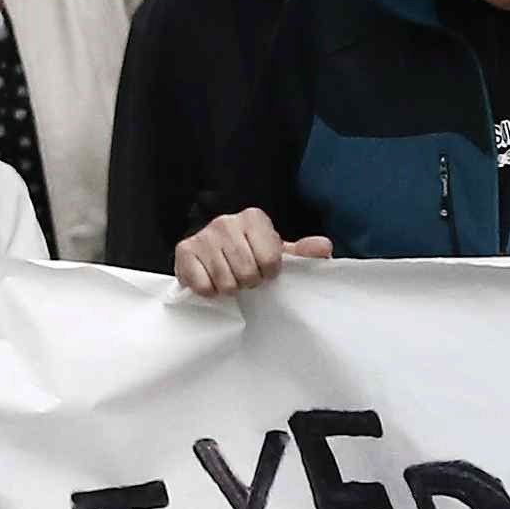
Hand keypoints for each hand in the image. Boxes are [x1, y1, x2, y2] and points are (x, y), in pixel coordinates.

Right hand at [172, 209, 324, 298]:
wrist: (207, 249)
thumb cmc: (247, 250)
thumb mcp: (276, 249)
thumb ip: (302, 251)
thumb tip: (325, 247)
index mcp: (254, 218)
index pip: (271, 260)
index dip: (270, 273)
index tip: (265, 271)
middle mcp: (227, 222)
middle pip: (248, 272)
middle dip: (249, 282)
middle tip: (245, 277)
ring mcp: (203, 236)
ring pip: (226, 282)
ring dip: (230, 288)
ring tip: (230, 278)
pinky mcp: (184, 251)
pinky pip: (204, 286)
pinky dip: (210, 291)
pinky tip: (212, 279)